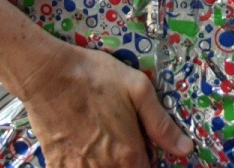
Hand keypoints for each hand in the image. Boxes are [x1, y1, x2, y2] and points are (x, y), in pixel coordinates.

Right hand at [15, 42, 192, 167]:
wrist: (47, 74)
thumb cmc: (94, 76)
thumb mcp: (137, 89)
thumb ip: (162, 124)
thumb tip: (186, 148)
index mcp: (129, 155)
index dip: (147, 160)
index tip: (142, 148)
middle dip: (126, 162)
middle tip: (118, 140)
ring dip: (106, 164)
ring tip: (100, 143)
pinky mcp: (58, 166)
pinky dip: (82, 165)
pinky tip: (81, 148)